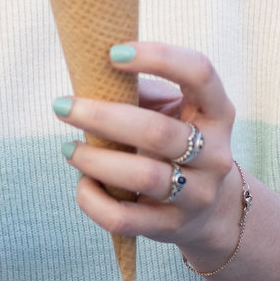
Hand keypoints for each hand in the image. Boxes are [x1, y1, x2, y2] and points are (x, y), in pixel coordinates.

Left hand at [57, 42, 245, 267]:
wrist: (212, 210)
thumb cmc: (178, 142)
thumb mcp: (175, 112)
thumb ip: (142, 93)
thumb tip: (93, 80)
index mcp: (217, 112)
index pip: (200, 73)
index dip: (159, 57)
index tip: (113, 53)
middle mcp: (215, 154)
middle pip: (157, 132)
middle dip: (103, 117)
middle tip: (62, 106)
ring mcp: (197, 194)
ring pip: (143, 177)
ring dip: (95, 160)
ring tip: (68, 148)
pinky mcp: (172, 227)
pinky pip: (126, 217)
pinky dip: (94, 200)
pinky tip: (82, 183)